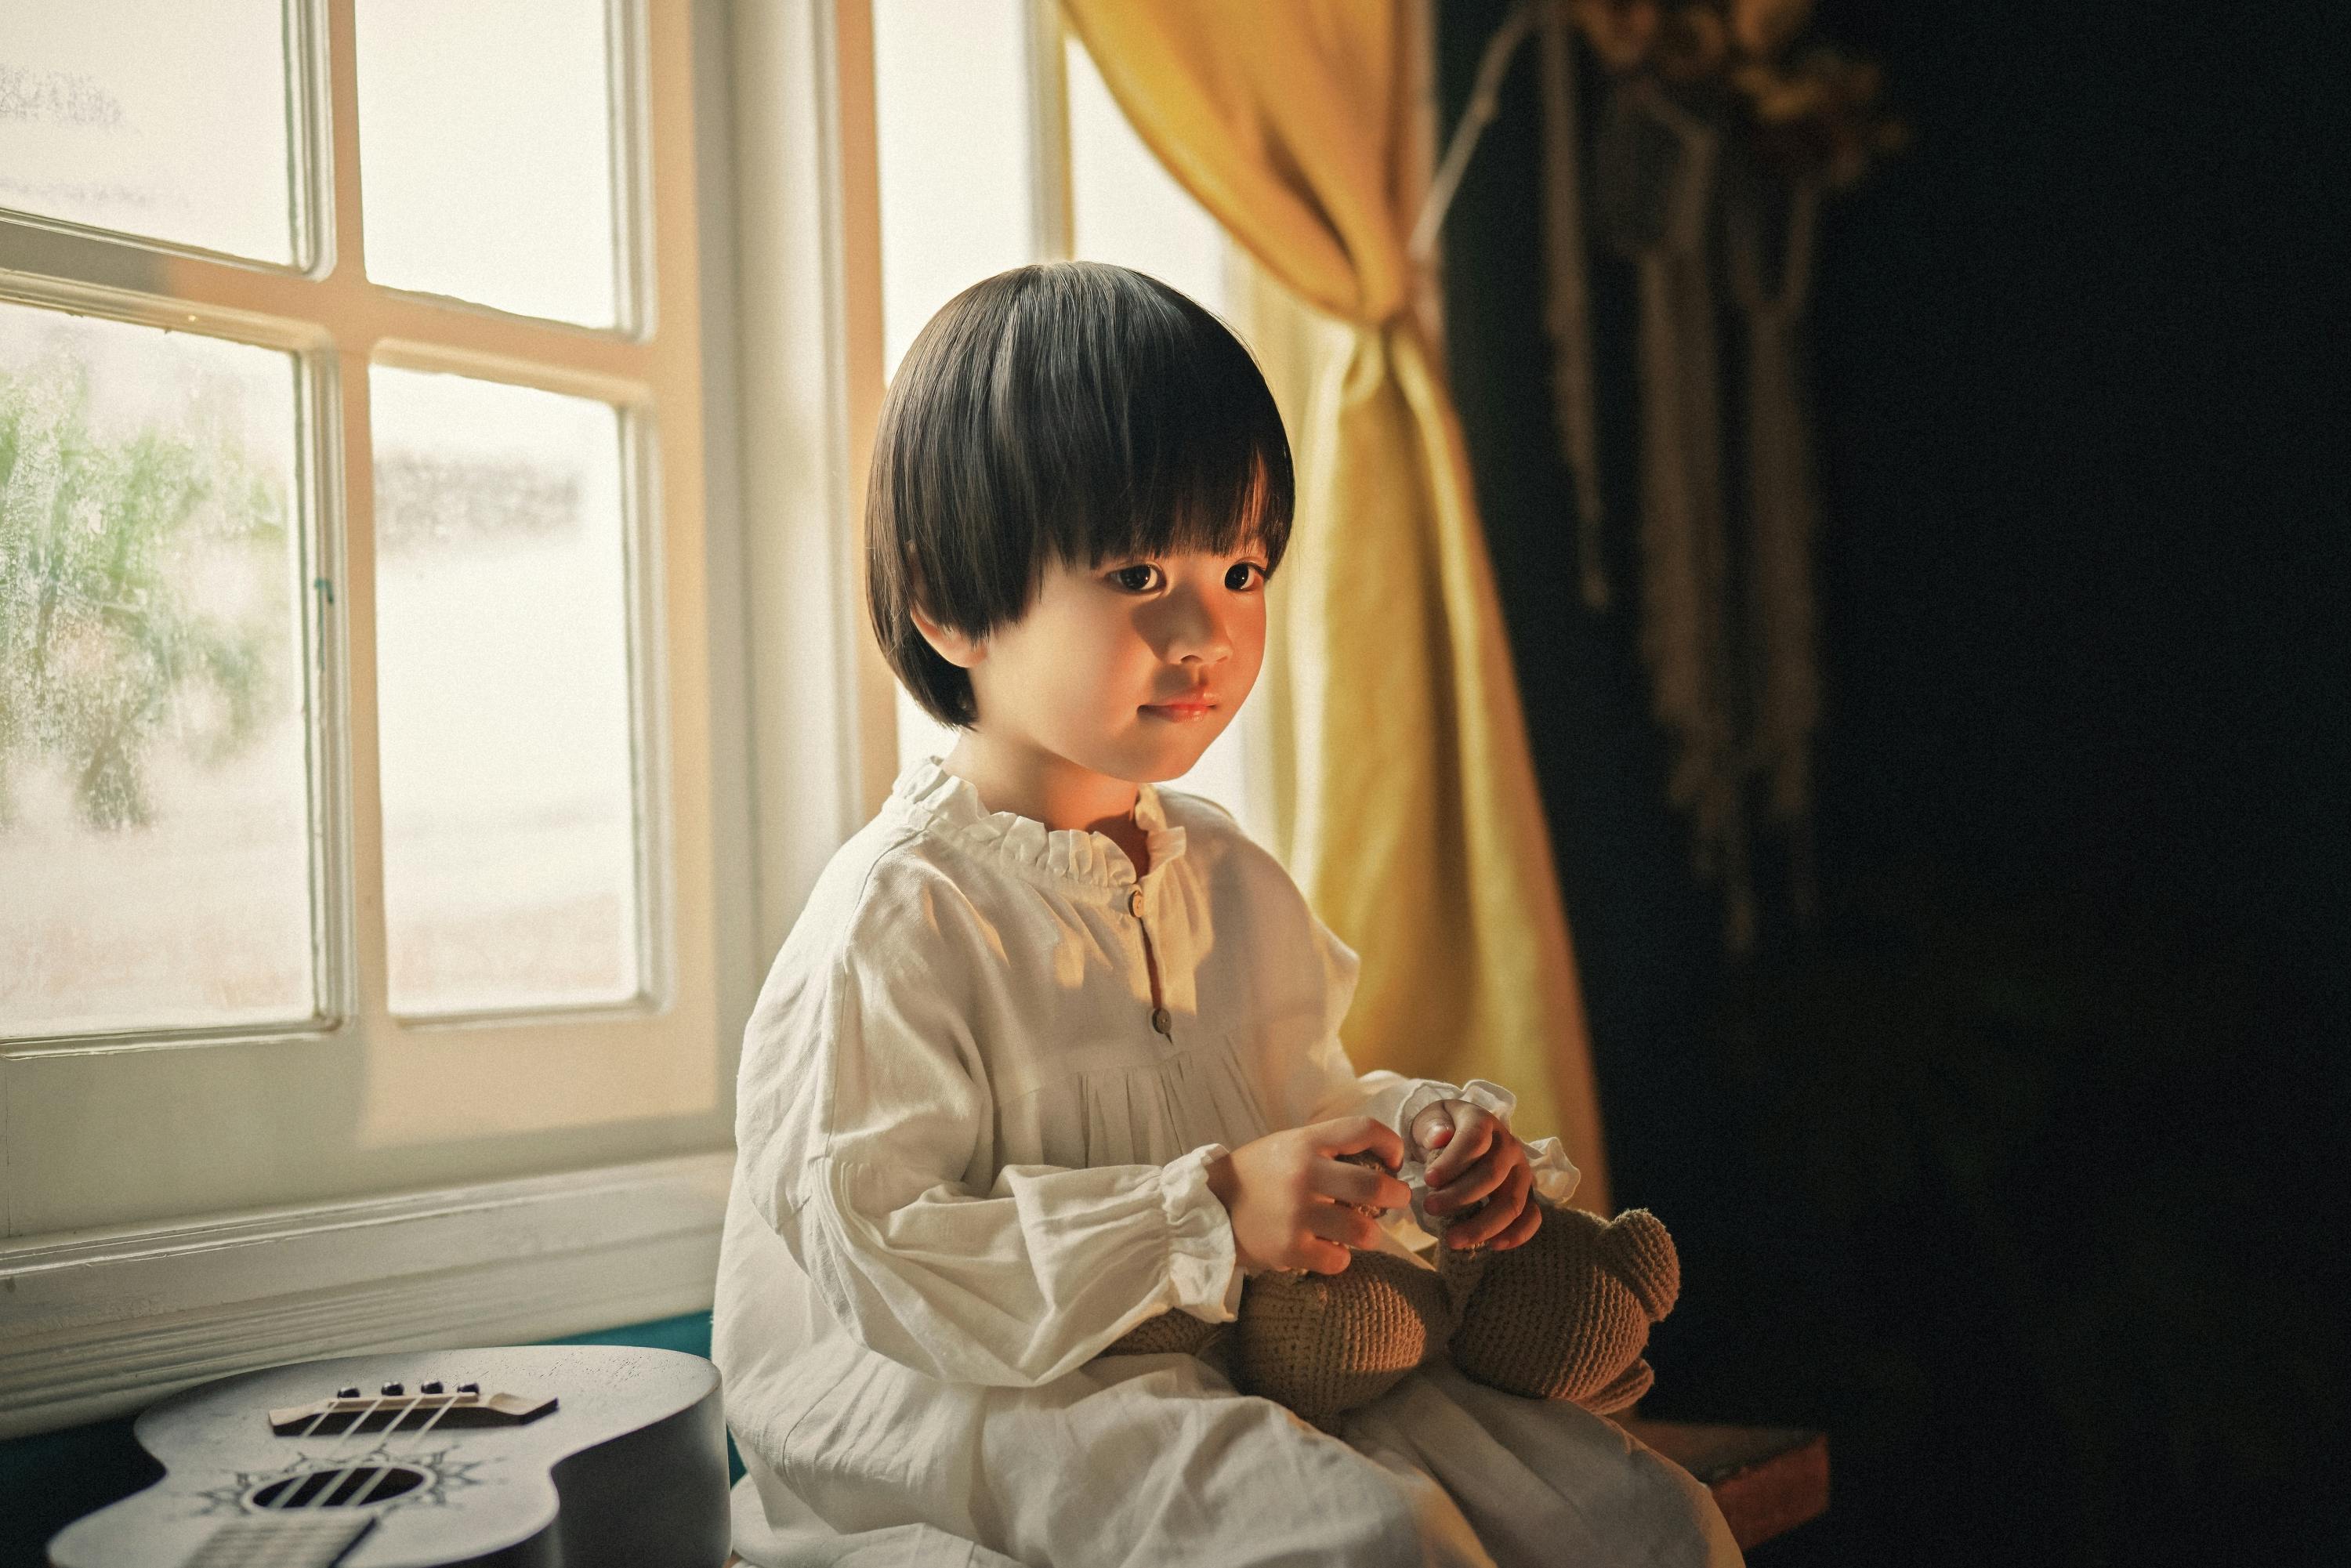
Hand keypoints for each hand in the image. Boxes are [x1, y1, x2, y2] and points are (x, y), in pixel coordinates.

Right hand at [1206, 1117, 1414, 1274]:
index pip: (1364, 1129)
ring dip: (1370, 1234)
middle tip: (1396, 1201)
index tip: (1395, 1161)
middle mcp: (1304, 1175)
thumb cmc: (1260, 1174)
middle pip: (1375, 1187)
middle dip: (1397, 1197)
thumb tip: (1383, 1162)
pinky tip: (1327, 1249)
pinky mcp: (1289, 1249)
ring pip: (1365, 1232)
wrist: (1210, 1206)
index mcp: (1306, 1143)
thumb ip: (1330, 1148)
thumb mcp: (1289, 1145)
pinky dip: (1339, 1258)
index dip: (1391, 1143)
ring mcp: (1297, 1214)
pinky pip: (1338, 1260)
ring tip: (1360, 1231)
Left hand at [1410, 1099, 1540, 1250]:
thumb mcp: (1430, 1121)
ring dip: (1483, 1224)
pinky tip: (1493, 1245)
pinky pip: (1532, 1216)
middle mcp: (1508, 1145)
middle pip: (1491, 1174)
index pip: (1474, 1140)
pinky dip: (1517, 1234)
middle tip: (1430, 1208)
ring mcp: (1521, 1171)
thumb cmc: (1442, 1130)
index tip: (1428, 1180)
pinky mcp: (1527, 1194)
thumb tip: (1440, 1137)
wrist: (1459, 1136)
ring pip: (1511, 1201)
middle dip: (1460, 1196)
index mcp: (1483, 1122)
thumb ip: (1431, 1127)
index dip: (1452, 1162)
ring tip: (1452, 1239)